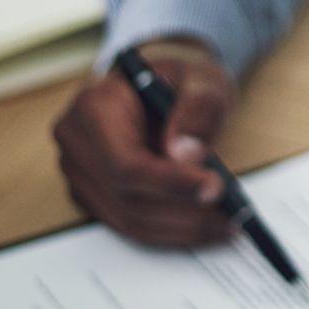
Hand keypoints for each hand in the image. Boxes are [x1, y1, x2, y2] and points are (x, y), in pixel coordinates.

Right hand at [51, 37, 236, 246]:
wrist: (167, 87)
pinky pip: (131, 225)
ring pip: (129, 219)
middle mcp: (77, 143)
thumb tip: (185, 155)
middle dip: (183, 212)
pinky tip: (207, 224)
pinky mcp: (96, 196)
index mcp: (93, 107)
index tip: (214, 189)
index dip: (169, 183)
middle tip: (232, 215)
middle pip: (125, 197)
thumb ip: (198, 108)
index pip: (123, 162)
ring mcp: (81, 174)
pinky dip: (172, 230)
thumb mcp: (202, 78)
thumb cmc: (180, 79)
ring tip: (227, 223)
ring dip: (182, 228)